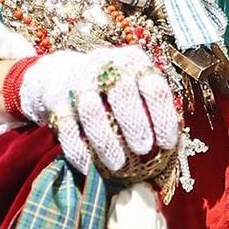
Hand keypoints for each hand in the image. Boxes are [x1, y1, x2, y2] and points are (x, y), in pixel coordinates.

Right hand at [17, 45, 178, 178]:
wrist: (63, 74)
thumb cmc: (113, 88)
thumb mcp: (135, 85)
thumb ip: (152, 108)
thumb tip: (172, 148)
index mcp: (132, 60)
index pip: (153, 86)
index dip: (163, 116)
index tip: (167, 144)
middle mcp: (104, 64)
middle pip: (121, 91)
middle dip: (134, 123)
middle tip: (143, 149)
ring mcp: (78, 81)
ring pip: (91, 111)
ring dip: (106, 141)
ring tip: (117, 164)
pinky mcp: (57, 101)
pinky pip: (67, 128)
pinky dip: (78, 150)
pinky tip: (89, 168)